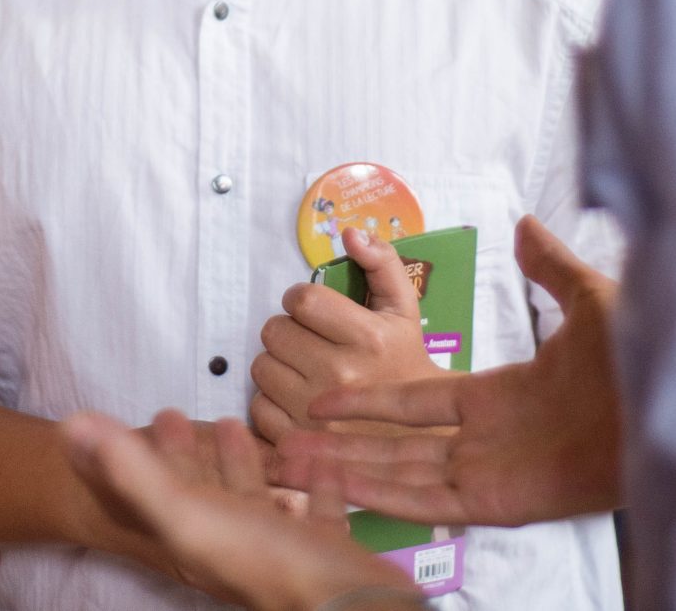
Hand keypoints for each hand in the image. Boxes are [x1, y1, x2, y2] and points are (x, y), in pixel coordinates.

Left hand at [62, 409, 415, 610]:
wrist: (345, 604)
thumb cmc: (264, 559)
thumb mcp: (188, 513)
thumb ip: (133, 473)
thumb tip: (72, 428)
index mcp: (195, 535)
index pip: (151, 492)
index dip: (132, 456)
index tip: (114, 420)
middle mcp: (232, 544)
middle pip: (197, 493)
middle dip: (184, 454)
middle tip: (174, 412)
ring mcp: (278, 549)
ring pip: (250, 501)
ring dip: (240, 464)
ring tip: (233, 425)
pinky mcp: (321, 550)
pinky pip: (312, 513)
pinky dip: (311, 486)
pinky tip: (318, 464)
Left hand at [252, 227, 445, 444]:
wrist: (418, 435)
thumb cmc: (404, 363)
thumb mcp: (404, 309)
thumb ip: (382, 262)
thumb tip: (350, 233)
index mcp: (367, 339)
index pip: (301, 301)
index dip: (299, 299)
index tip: (310, 309)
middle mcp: (340, 376)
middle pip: (274, 332)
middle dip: (288, 331)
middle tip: (310, 341)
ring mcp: (316, 414)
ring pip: (260, 367)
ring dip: (277, 364)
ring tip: (306, 370)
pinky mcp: (298, 441)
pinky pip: (257, 406)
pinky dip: (272, 401)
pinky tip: (298, 400)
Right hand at [282, 216, 622, 527]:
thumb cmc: (646, 351)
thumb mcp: (589, 297)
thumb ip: (550, 266)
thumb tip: (526, 226)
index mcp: (507, 396)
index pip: (420, 402)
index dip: (371, 402)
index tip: (323, 401)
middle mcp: (493, 440)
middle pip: (397, 446)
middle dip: (340, 446)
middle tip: (283, 443)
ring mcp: (496, 472)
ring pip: (401, 473)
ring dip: (345, 469)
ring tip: (290, 462)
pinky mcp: (504, 501)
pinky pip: (431, 499)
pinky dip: (384, 494)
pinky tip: (342, 485)